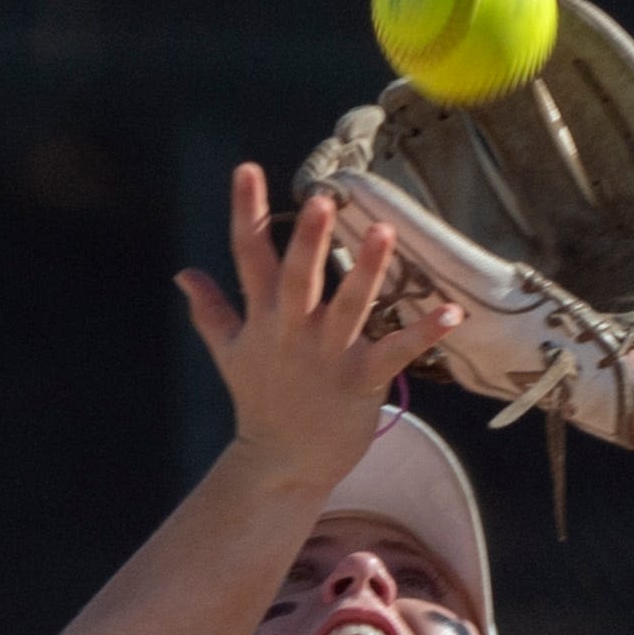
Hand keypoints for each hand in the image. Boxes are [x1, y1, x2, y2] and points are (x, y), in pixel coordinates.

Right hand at [176, 165, 460, 489]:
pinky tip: (450, 312)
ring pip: (349, 307)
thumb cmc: (260, 403)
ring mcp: (328, 357)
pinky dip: (422, 333)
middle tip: (319, 200)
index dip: (246, 213)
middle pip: (299, 279)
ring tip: (384, 231)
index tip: (247, 170)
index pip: (249, 257)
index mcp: (263, 318)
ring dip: (367, 271)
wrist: (282, 465)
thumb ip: (211, 310)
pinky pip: (395, 351)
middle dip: (307, 241)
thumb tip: (183, 274)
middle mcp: (293, 332)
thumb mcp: (229, 353)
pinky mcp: (361, 381)